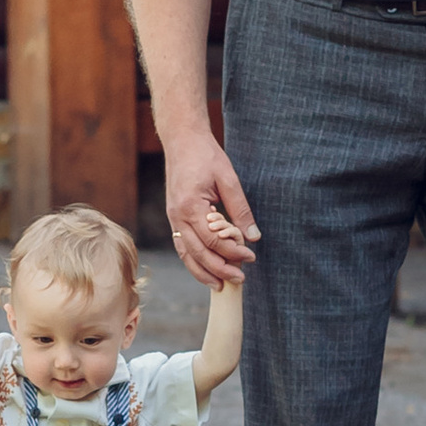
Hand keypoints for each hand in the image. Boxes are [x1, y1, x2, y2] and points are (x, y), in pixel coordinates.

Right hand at [164, 130, 258, 287]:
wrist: (182, 141)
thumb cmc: (206, 156)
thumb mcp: (229, 179)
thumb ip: (240, 210)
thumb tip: (253, 237)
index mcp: (190, 206)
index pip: (213, 240)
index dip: (233, 252)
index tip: (251, 257)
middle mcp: (177, 216)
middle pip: (198, 253)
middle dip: (220, 269)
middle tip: (240, 279)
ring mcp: (172, 218)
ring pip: (186, 254)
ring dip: (203, 272)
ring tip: (221, 285)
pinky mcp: (174, 218)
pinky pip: (182, 246)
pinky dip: (193, 261)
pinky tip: (207, 270)